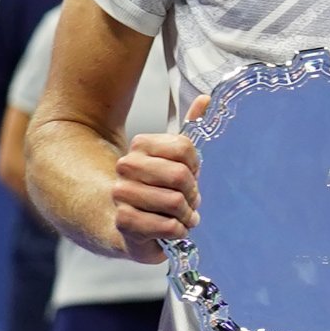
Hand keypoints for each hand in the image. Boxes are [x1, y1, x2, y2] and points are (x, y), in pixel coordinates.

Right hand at [109, 101, 204, 260]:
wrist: (130, 225)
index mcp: (141, 145)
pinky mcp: (124, 221)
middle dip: (192, 194)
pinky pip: (167, 226)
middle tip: (188, 203)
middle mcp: (127, 166)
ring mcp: (122, 193)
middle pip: (180, 175)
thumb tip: (206, 98)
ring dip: (186, 216)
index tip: (190, 177)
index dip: (195, 168)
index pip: (185, 148)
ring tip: (181, 218)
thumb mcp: (175, 159)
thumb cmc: (159, 191)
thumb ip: (191, 128)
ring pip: (174, 202)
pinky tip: (172, 230)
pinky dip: (177, 232)